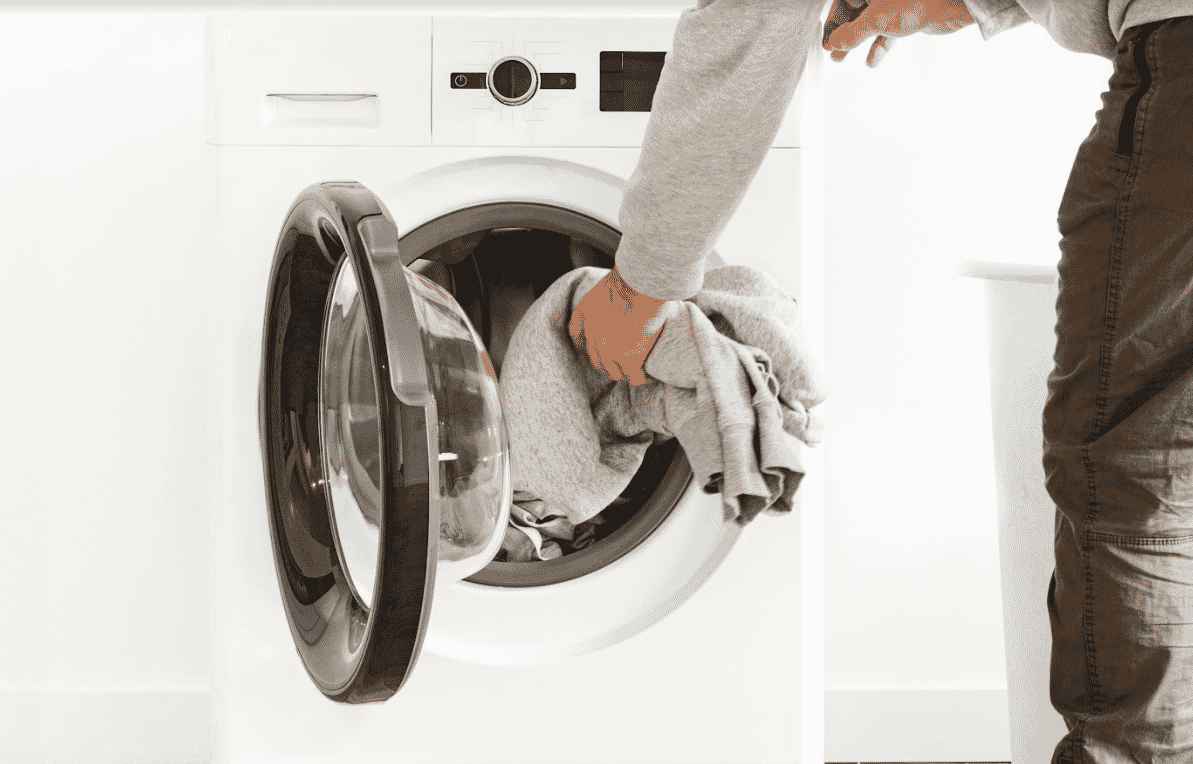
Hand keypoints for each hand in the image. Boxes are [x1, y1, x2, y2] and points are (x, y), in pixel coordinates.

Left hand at [568, 267, 670, 386]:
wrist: (641, 285)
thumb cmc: (631, 277)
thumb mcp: (608, 283)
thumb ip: (606, 297)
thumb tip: (618, 302)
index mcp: (584, 315)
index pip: (579, 339)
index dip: (592, 345)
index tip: (604, 347)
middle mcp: (592, 336)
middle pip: (598, 361)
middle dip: (610, 361)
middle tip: (625, 359)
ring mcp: (609, 350)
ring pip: (615, 372)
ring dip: (626, 371)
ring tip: (638, 369)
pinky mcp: (629, 359)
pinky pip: (634, 377)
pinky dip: (642, 377)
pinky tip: (648, 374)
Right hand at [822, 0, 974, 66]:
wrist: (952, 4)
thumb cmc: (917, 1)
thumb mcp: (875, 21)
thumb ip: (851, 34)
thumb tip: (836, 42)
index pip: (842, 2)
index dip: (832, 22)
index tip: (827, 40)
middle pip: (853, 13)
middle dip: (842, 34)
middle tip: (833, 50)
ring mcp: (891, 3)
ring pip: (868, 24)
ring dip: (857, 42)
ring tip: (842, 58)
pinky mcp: (905, 15)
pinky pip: (886, 30)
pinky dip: (879, 45)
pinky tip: (872, 60)